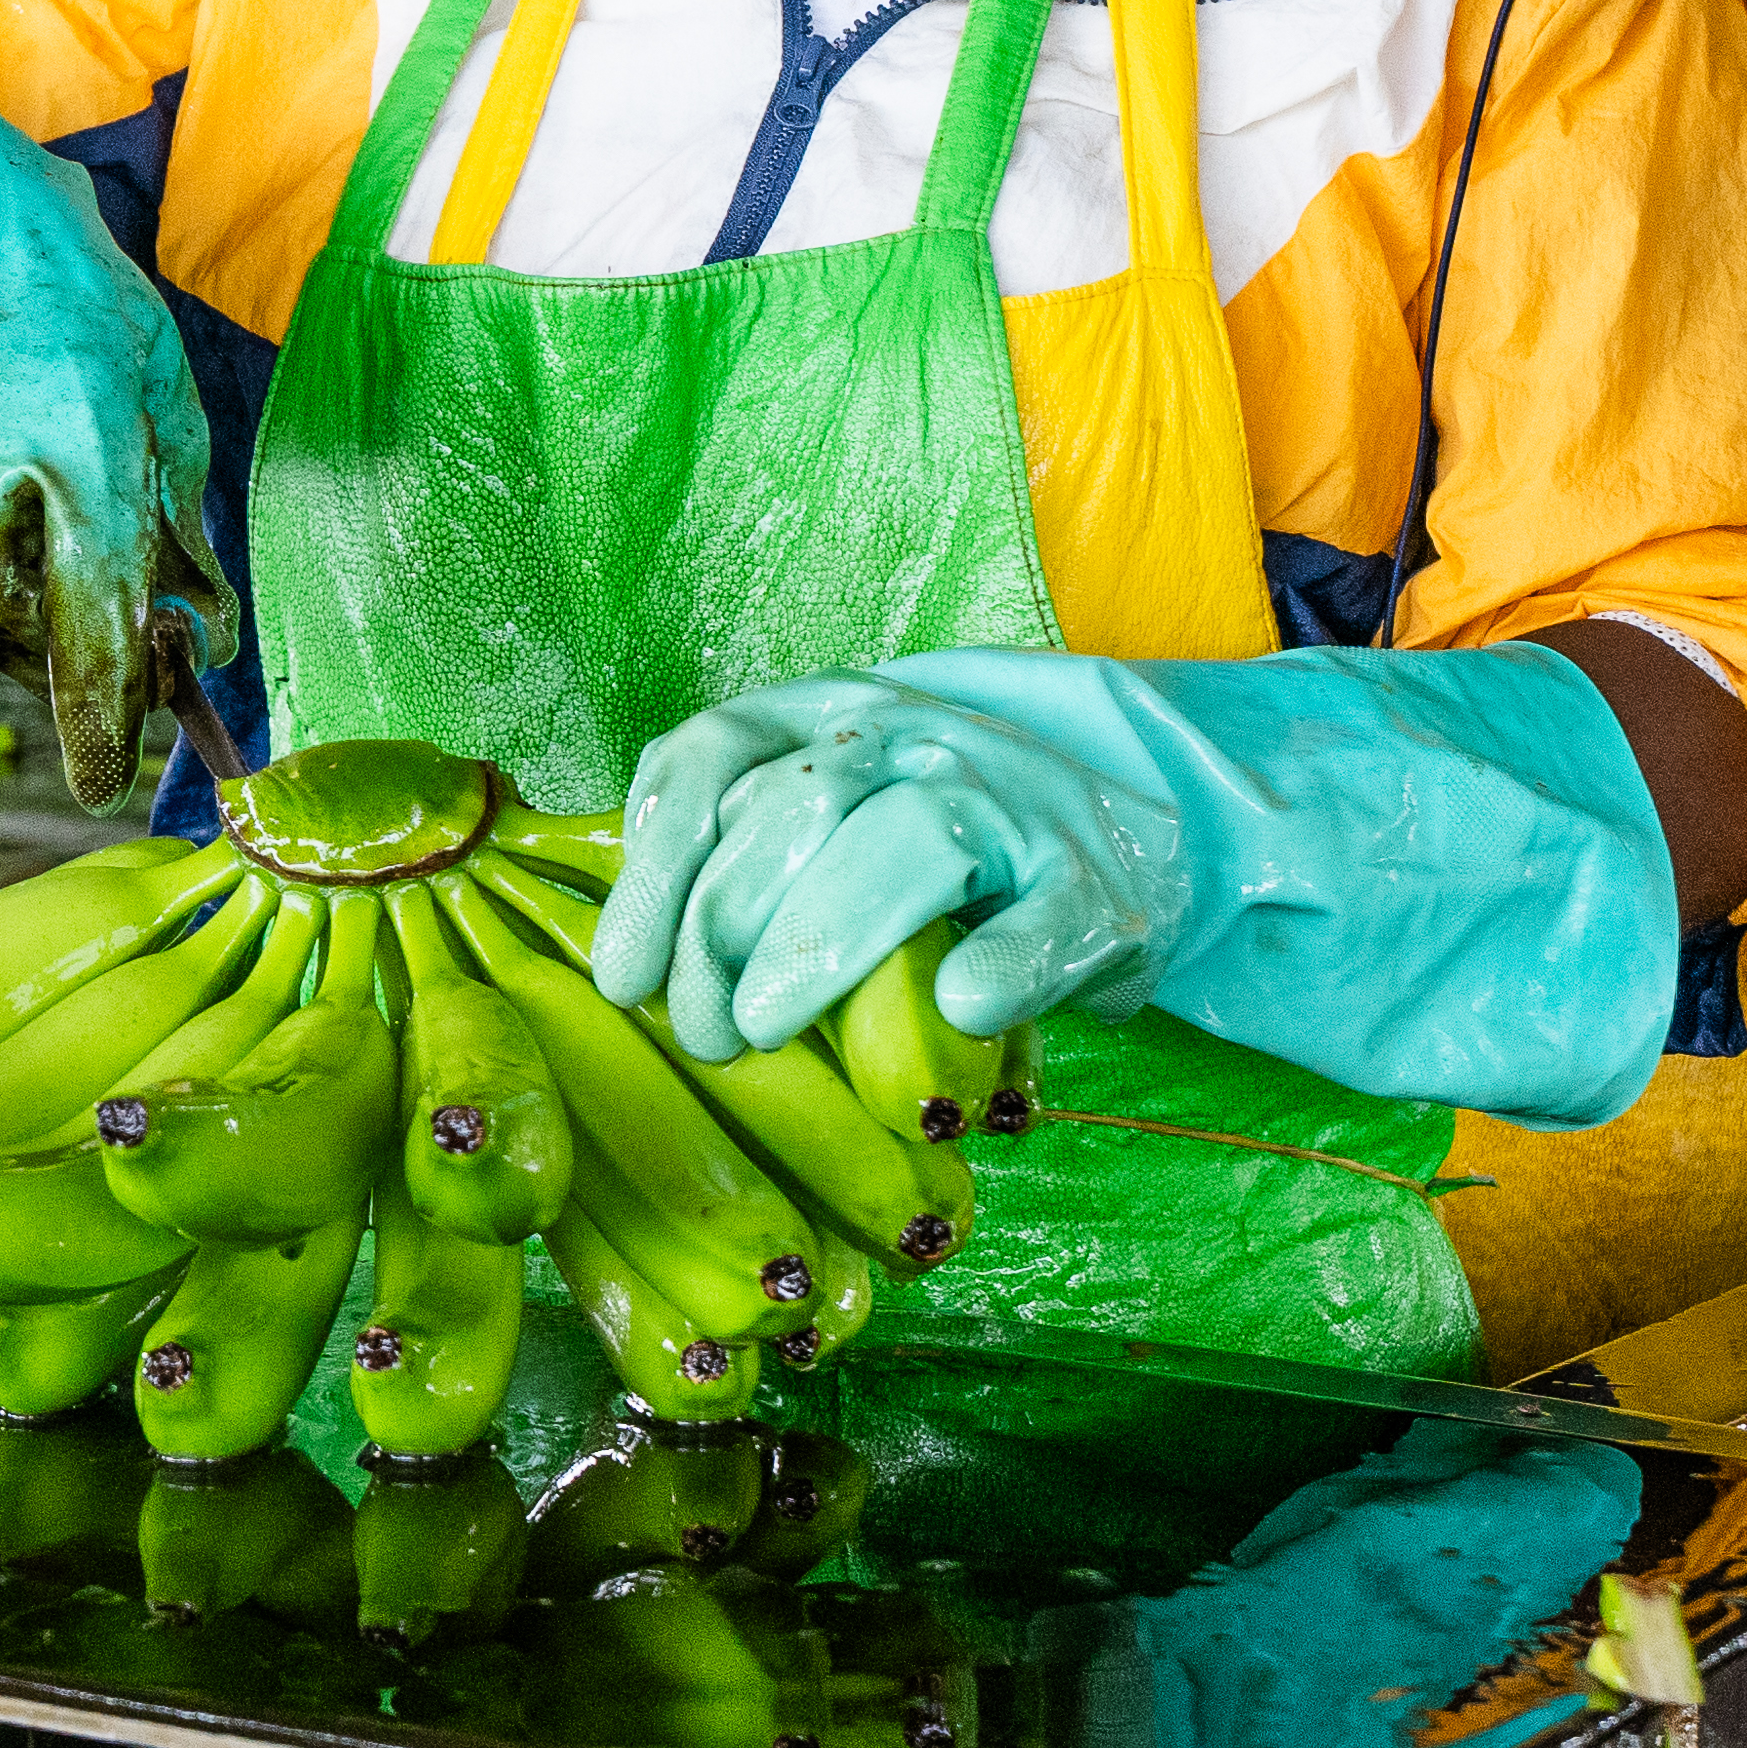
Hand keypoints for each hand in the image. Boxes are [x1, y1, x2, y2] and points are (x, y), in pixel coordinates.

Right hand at [0, 0, 232, 804]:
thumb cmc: (42, 271)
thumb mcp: (143, 365)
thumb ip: (174, 507)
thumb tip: (202, 635)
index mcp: (72, 450)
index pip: (87, 628)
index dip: (98, 717)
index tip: (104, 778)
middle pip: (9, 626)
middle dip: (43, 621)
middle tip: (63, 555)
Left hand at [590, 672, 1186, 1061]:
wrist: (1121, 820)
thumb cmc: (925, 834)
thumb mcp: (819, 801)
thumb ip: (729, 843)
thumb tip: (631, 962)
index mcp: (821, 714)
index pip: (711, 758)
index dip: (654, 873)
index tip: (624, 980)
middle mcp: (911, 737)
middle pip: (796, 807)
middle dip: (726, 926)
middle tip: (707, 1032)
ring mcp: (1009, 801)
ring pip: (910, 841)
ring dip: (821, 941)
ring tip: (766, 1028)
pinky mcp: (1092, 881)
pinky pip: (1042, 917)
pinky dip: (998, 966)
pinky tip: (956, 1009)